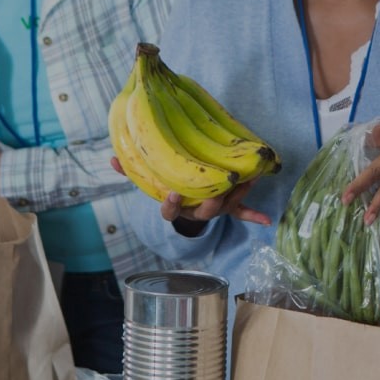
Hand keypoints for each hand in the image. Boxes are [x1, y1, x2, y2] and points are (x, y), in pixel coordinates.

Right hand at [110, 157, 270, 225]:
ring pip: (227, 206)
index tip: (172, 194)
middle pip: (204, 211)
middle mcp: (196, 211)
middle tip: (216, 192)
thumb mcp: (148, 181)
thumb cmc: (168, 187)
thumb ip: (131, 171)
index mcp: (177, 207)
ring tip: (248, 179)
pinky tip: (267, 221)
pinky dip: (253, 216)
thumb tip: (112, 158)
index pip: (170, 211)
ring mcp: (214, 209)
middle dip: (211, 203)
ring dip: (238, 195)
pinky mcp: (228, 207)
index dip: (171, 204)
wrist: (185, 205)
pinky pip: (241, 212)